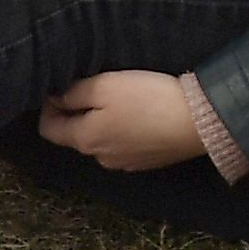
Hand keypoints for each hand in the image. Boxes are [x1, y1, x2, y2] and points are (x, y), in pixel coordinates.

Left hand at [40, 68, 248, 178]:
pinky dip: (126, 129)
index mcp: (85, 140)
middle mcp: (100, 158)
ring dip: (104, 121)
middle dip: (78, 111)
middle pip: (76, 134)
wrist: (200, 121)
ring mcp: (125, 164)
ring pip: (102, 140)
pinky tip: (142, 113)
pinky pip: (126, 145)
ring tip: (121, 98)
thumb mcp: (104, 86)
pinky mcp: (148, 162)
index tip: (61, 85)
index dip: (48, 105)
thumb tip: (53, 98)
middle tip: (94, 85)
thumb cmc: (148, 98)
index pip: (48, 128)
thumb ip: (73, 93)